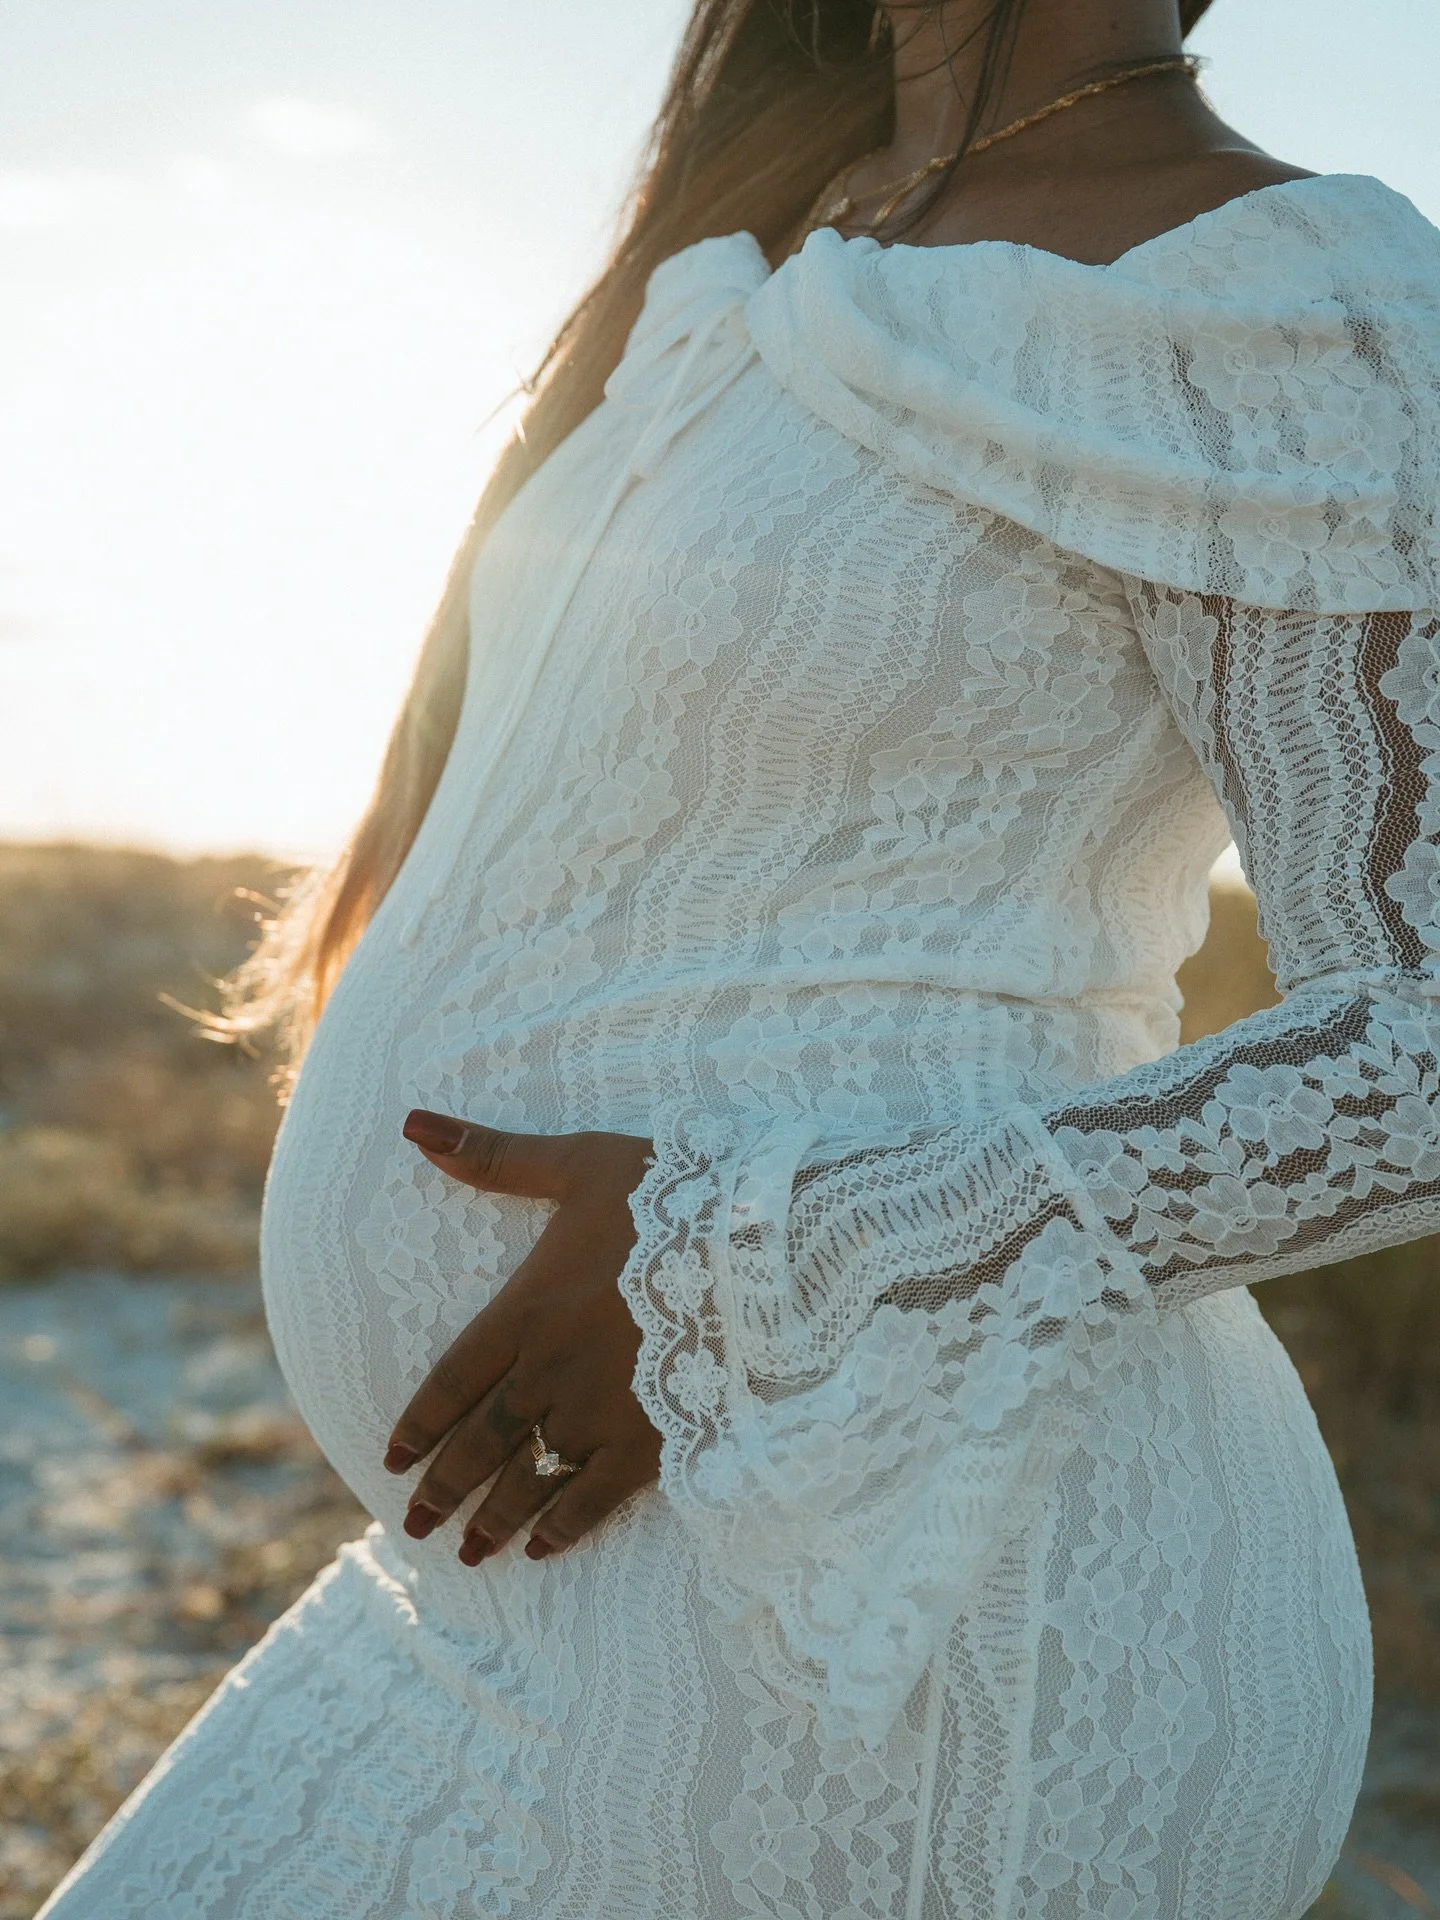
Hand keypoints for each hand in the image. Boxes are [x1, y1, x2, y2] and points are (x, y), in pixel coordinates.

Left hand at [383, 1109, 659, 1562]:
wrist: (754, 1241)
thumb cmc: (667, 1194)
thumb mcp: (577, 1164)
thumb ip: (492, 1157)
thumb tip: (413, 1122)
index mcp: (524, 1311)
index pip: (451, 1381)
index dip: (418, 1423)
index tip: (390, 1458)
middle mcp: (549, 1373)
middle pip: (480, 1443)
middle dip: (443, 1487)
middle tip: (414, 1524)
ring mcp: (599, 1412)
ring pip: (529, 1478)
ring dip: (494, 1518)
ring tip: (469, 1551)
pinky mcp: (651, 1440)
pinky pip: (595, 1498)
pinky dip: (565, 1527)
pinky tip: (544, 1550)